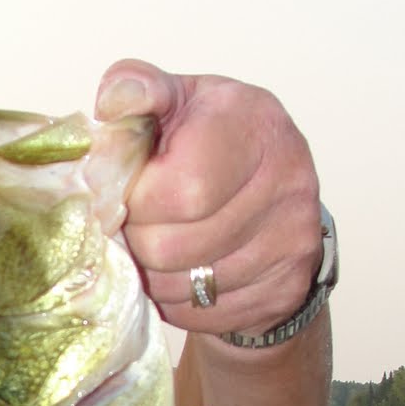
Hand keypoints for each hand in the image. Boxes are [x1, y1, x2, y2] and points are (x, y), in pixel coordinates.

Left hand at [95, 60, 321, 337]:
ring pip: (183, 288)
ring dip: (151, 274)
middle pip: (172, 247)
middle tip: (134, 225)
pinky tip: (181, 271)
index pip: (180, 189)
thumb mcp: (178, 102)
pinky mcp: (286, 288)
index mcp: (253, 123)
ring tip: (155, 245)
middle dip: (136, 241)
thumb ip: (140, 91)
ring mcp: (292, 240)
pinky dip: (177, 300)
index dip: (135, 202)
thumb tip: (112, 100)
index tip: (124, 194)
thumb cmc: (210, 141)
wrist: (270, 193)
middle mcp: (286, 181)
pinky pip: (203, 315)